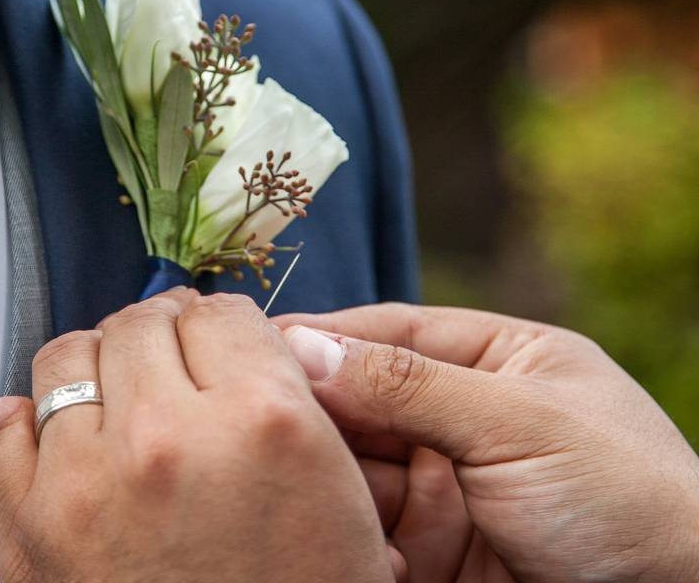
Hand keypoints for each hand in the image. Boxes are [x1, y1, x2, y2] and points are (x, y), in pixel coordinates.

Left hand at [0, 290, 398, 582]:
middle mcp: (169, 438)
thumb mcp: (341, 497)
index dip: (224, 329)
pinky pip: (2, 426)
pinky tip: (65, 443)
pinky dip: (28, 424)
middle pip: (143, 322)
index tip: (218, 346)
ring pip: (69, 356)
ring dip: (98, 368)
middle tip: (173, 367)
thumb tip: (233, 340)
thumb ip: (291, 400)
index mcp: (265, 422)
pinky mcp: (28, 528)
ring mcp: (87, 481)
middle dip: (163, 337)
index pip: (222, 313)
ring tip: (121, 399)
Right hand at [276, 304, 698, 582]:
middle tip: (252, 412)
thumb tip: (304, 346)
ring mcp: (447, 484)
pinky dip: (340, 524)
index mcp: (499, 361)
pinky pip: (365, 524)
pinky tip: (323, 524)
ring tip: (280, 472)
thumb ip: (409, 384)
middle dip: (313, 407)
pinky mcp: (432, 546)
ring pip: (354, 463)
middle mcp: (465, 416)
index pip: (391, 332)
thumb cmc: (627, 500)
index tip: (255, 342)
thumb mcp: (517, 423)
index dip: (324, 336)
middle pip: (363, 398)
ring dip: (320, 469)